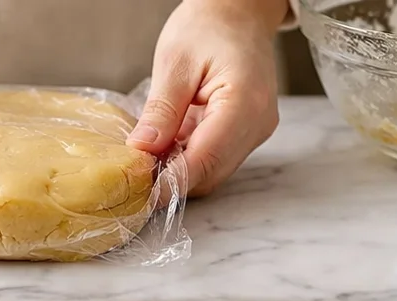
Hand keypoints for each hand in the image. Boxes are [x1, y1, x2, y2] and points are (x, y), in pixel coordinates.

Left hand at [129, 0, 284, 196]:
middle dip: (174, 178)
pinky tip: (171, 144)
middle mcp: (257, 123)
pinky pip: (217, 159)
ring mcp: (256, 131)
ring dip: (181, 169)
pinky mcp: (249, 133)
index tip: (140, 187)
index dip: (171, 180)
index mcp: (244, 103)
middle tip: (138, 171)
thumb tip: (142, 150)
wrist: (237, 11)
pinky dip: (191, 158)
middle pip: (211, 173)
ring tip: (153, 153)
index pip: (205, 160)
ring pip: (213, 171)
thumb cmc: (208, 25)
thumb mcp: (175, 61)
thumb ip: (161, 110)